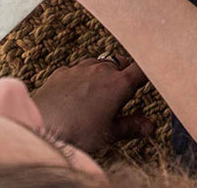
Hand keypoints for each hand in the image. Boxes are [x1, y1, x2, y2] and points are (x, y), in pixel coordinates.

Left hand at [31, 57, 154, 153]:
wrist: (41, 127)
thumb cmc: (77, 133)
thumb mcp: (109, 134)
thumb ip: (132, 126)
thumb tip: (149, 126)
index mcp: (118, 84)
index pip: (142, 68)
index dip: (150, 69)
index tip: (155, 71)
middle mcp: (101, 70)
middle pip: (121, 63)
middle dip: (126, 72)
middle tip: (127, 89)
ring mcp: (79, 68)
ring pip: (99, 63)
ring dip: (104, 73)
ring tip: (101, 92)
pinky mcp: (61, 72)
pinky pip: (77, 69)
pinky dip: (82, 77)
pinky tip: (77, 93)